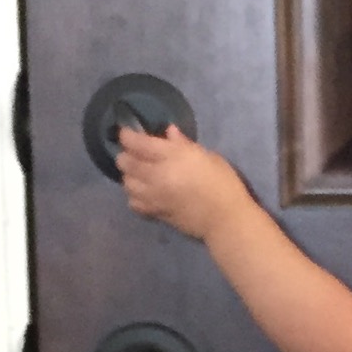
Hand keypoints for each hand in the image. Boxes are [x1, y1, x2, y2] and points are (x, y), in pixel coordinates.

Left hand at [113, 121, 251, 241]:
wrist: (226, 220)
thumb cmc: (224, 184)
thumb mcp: (209, 157)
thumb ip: (184, 145)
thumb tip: (169, 132)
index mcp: (172, 157)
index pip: (138, 144)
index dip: (127, 136)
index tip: (126, 132)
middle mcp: (157, 175)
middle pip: (126, 162)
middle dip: (125, 155)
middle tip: (133, 153)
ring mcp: (153, 195)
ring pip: (127, 182)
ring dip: (129, 175)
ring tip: (138, 173)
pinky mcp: (155, 212)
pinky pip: (133, 202)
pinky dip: (134, 195)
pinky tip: (143, 193)